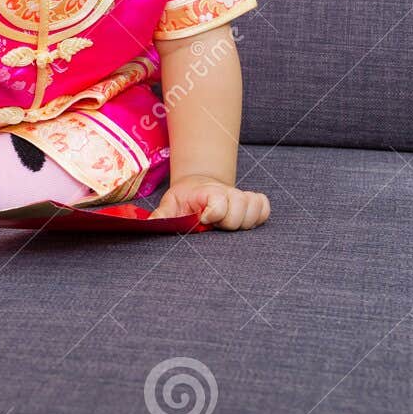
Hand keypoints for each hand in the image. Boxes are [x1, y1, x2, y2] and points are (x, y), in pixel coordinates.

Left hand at [151, 174, 269, 229]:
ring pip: (253, 209)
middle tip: (215, 226)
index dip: (213, 215)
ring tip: (226, 224)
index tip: (203, 220)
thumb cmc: (183, 201)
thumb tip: (148, 226)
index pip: (219, 203)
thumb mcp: (169, 206)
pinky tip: (242, 221)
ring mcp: (241, 198)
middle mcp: (227, 193)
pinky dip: (258, 216)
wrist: (198, 187)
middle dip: (227, 222)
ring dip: (242, 220)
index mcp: (207, 193)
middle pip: (239, 210)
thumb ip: (161, 216)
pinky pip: (264, 208)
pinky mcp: (252, 203)